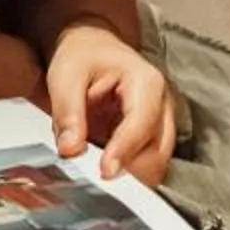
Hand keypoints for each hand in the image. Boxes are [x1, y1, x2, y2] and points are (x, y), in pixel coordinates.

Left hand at [44, 21, 176, 185]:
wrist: (92, 50)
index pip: (142, 124)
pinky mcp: (153, 140)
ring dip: (129, 176)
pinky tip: (104, 169)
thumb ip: (68, 113)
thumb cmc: (83, 57)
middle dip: (129, 171)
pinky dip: (128, 174)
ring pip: (156, 165)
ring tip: (96, 173)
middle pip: (158, 153)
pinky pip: (147, 167)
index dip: (124, 151)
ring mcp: (162, 124)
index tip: (105, 171)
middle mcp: (162, 105)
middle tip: (95, 179)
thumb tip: (70, 150)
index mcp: (147, 82)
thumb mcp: (66, 75)